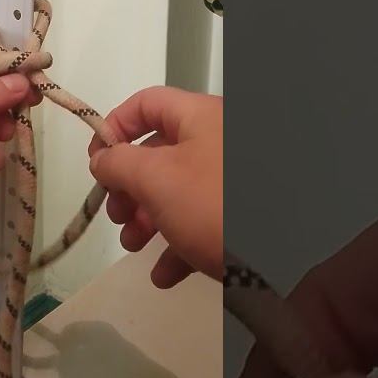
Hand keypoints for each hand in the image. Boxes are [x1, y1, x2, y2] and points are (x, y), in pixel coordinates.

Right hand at [86, 86, 222, 286]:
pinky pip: (202, 222)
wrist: (282, 259)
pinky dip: (177, 244)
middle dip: (129, 185)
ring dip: (148, 218)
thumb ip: (118, 162)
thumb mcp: (155, 178)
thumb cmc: (212, 204)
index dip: (114, 127)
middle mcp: (220, 141)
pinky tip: (164, 274)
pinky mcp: (242, 217)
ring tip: (134, 245)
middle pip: (159, 151)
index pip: (147, 103)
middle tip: (117, 214)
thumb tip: (102, 158)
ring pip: (178, 190)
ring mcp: (233, 181)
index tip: (95, 162)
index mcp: (202, 117)